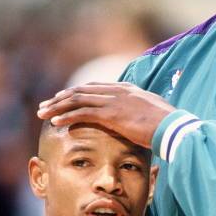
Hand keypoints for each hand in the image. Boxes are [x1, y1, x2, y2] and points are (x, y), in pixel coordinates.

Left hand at [37, 82, 174, 147]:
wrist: (173, 128)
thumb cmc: (167, 125)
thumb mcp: (152, 114)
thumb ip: (139, 112)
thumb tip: (136, 120)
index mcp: (127, 89)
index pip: (94, 87)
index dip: (76, 93)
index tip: (63, 99)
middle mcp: (117, 91)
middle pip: (81, 91)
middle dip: (61, 98)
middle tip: (46, 105)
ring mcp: (113, 101)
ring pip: (77, 100)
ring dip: (57, 106)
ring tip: (43, 113)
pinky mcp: (111, 114)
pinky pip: (82, 113)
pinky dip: (66, 116)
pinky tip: (55, 122)